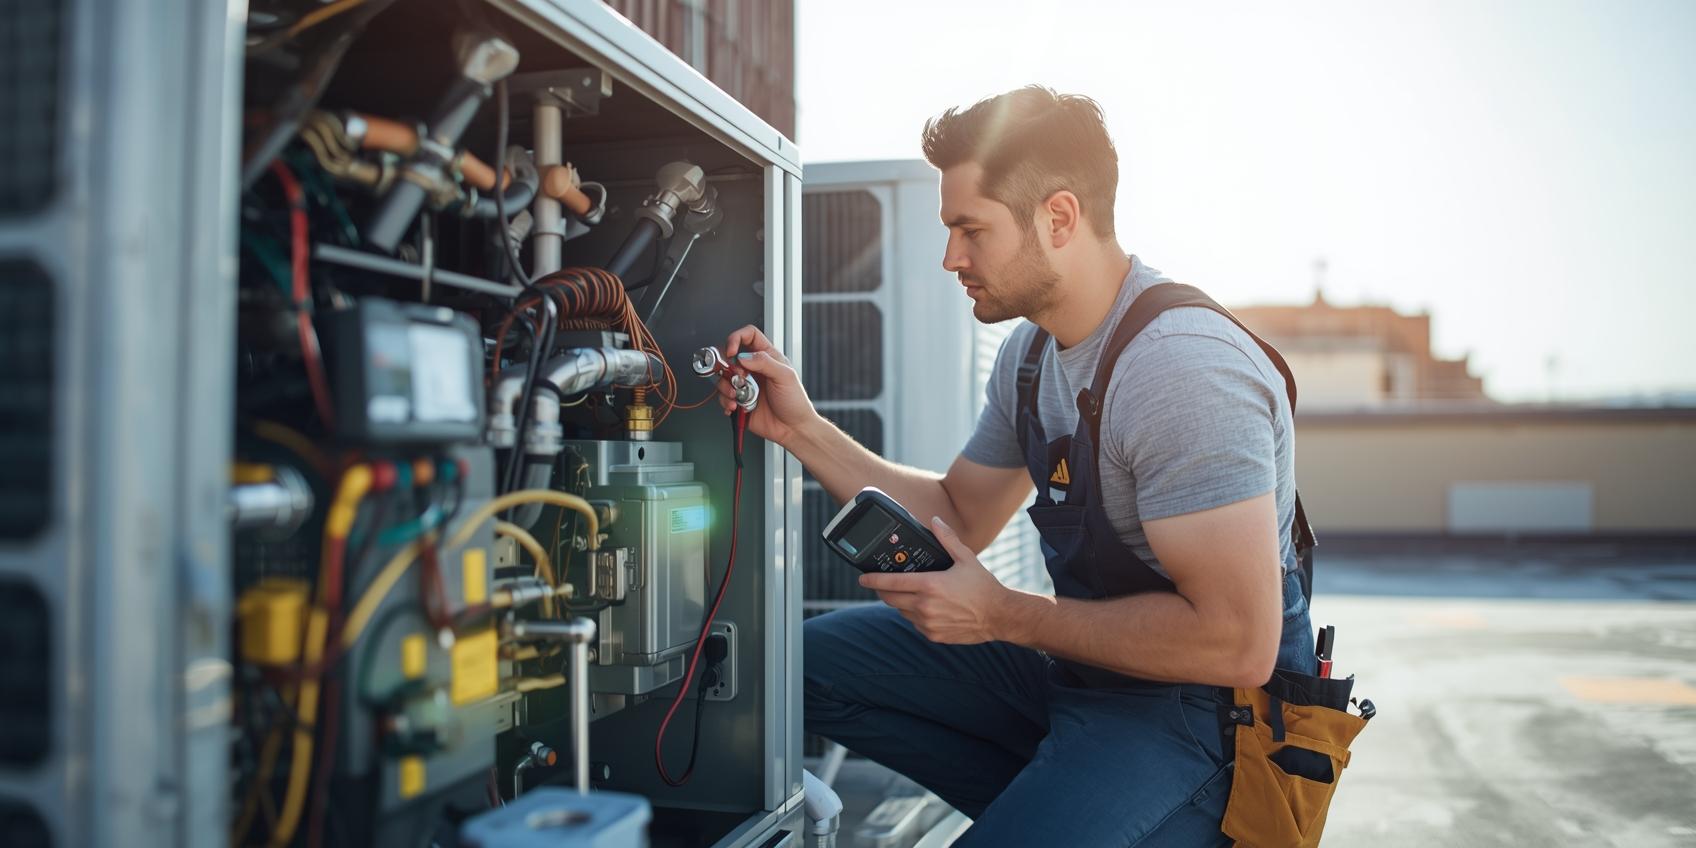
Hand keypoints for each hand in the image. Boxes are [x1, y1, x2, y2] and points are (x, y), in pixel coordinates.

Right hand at [716, 325, 818, 446]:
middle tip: (736, 378)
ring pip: (722, 378)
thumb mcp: (785, 377)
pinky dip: (725, 402)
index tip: (731, 351)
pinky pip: (723, 397)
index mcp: (766, 358)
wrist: (793, 429)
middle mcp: (753, 370)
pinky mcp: (739, 401)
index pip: (748, 336)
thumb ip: (764, 362)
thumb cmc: (795, 402)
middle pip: (728, 356)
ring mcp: (744, 386)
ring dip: (725, 388)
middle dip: (726, 367)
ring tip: (737, 397)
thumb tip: (743, 357)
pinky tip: (735, 407)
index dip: (736, 338)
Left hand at [858, 517, 1013, 644]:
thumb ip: (947, 539)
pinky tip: (924, 606)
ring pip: (901, 612)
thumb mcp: (966, 558)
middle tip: (880, 584)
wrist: (998, 616)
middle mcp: (925, 607)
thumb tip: (935, 522)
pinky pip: (914, 623)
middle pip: (890, 599)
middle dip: (881, 591)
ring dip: (900, 602)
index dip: (873, 580)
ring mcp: (928, 624)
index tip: (863, 577)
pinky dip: (914, 615)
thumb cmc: (983, 587)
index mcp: (930, 585)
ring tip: (907, 592)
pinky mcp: (933, 635)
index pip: (891, 583)